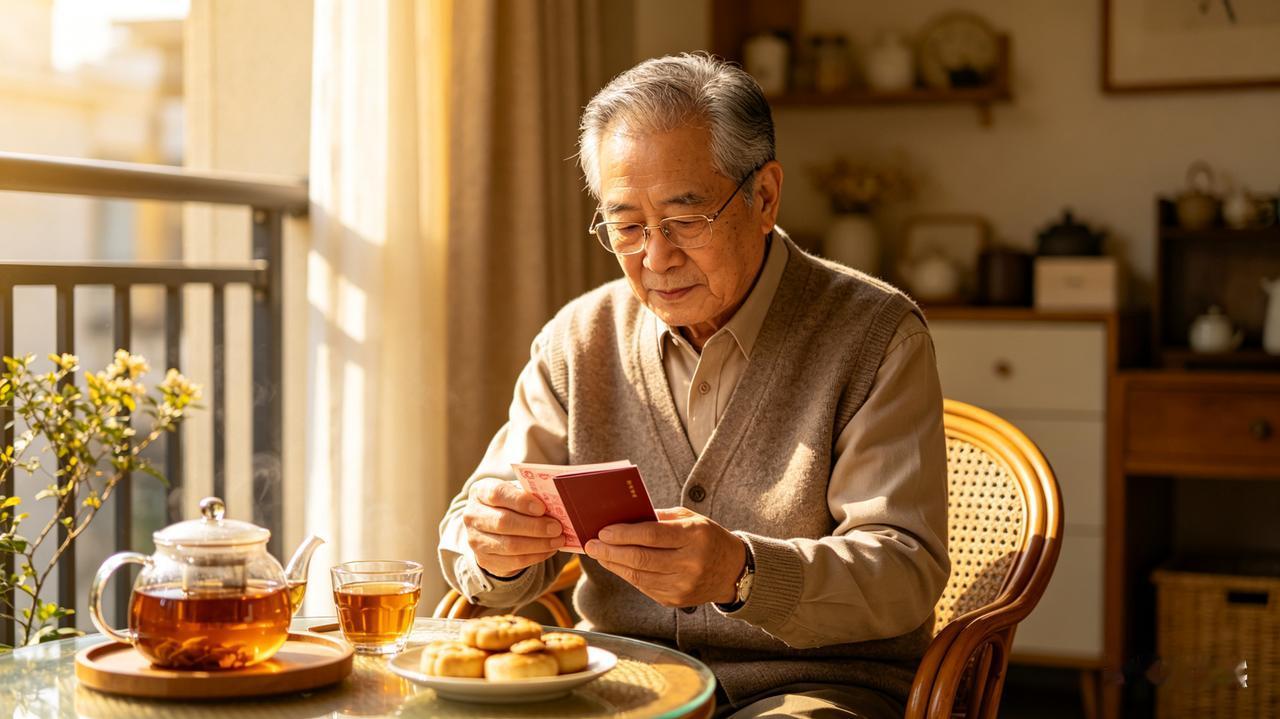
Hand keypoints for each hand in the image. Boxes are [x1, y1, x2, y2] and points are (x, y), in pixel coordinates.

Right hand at [461, 478, 564, 577]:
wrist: (491, 527)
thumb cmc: (510, 504)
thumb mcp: (516, 492)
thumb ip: (531, 494)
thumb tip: (556, 502)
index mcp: (480, 492)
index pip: (497, 494)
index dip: (520, 501)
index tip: (542, 507)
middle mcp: (472, 516)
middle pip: (503, 522)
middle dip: (534, 526)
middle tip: (556, 527)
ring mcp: (476, 540)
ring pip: (510, 545)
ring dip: (539, 544)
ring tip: (557, 540)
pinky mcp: (485, 560)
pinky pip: (514, 561)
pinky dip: (536, 556)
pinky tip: (549, 550)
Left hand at [583, 507, 744, 606]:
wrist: (733, 571)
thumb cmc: (707, 538)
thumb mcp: (690, 519)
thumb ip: (659, 518)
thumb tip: (624, 518)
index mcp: (694, 536)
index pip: (652, 535)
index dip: (624, 534)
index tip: (603, 530)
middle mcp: (690, 563)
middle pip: (641, 559)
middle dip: (611, 551)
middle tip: (591, 544)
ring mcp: (683, 586)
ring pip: (639, 576)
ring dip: (614, 565)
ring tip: (599, 554)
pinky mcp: (676, 601)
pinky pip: (644, 587)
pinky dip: (627, 575)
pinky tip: (616, 565)